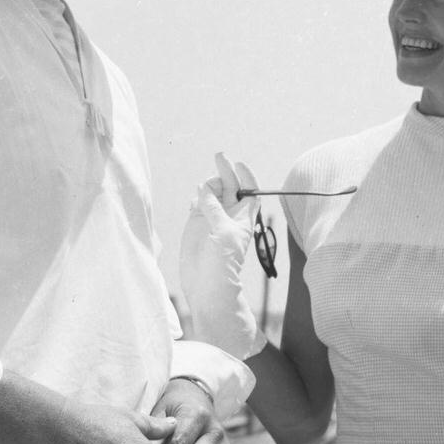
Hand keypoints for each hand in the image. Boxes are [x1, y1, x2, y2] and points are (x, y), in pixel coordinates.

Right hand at [179, 152, 266, 357]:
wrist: (207, 287)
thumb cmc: (222, 264)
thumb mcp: (222, 232)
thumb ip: (213, 208)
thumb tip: (204, 187)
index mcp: (243, 217)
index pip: (249, 191)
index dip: (245, 176)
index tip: (238, 164)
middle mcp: (228, 215)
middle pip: (229, 186)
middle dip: (225, 171)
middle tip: (220, 155)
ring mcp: (212, 219)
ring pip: (211, 192)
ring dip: (208, 185)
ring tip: (203, 192)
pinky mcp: (196, 224)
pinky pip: (197, 202)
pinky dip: (196, 197)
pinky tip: (194, 201)